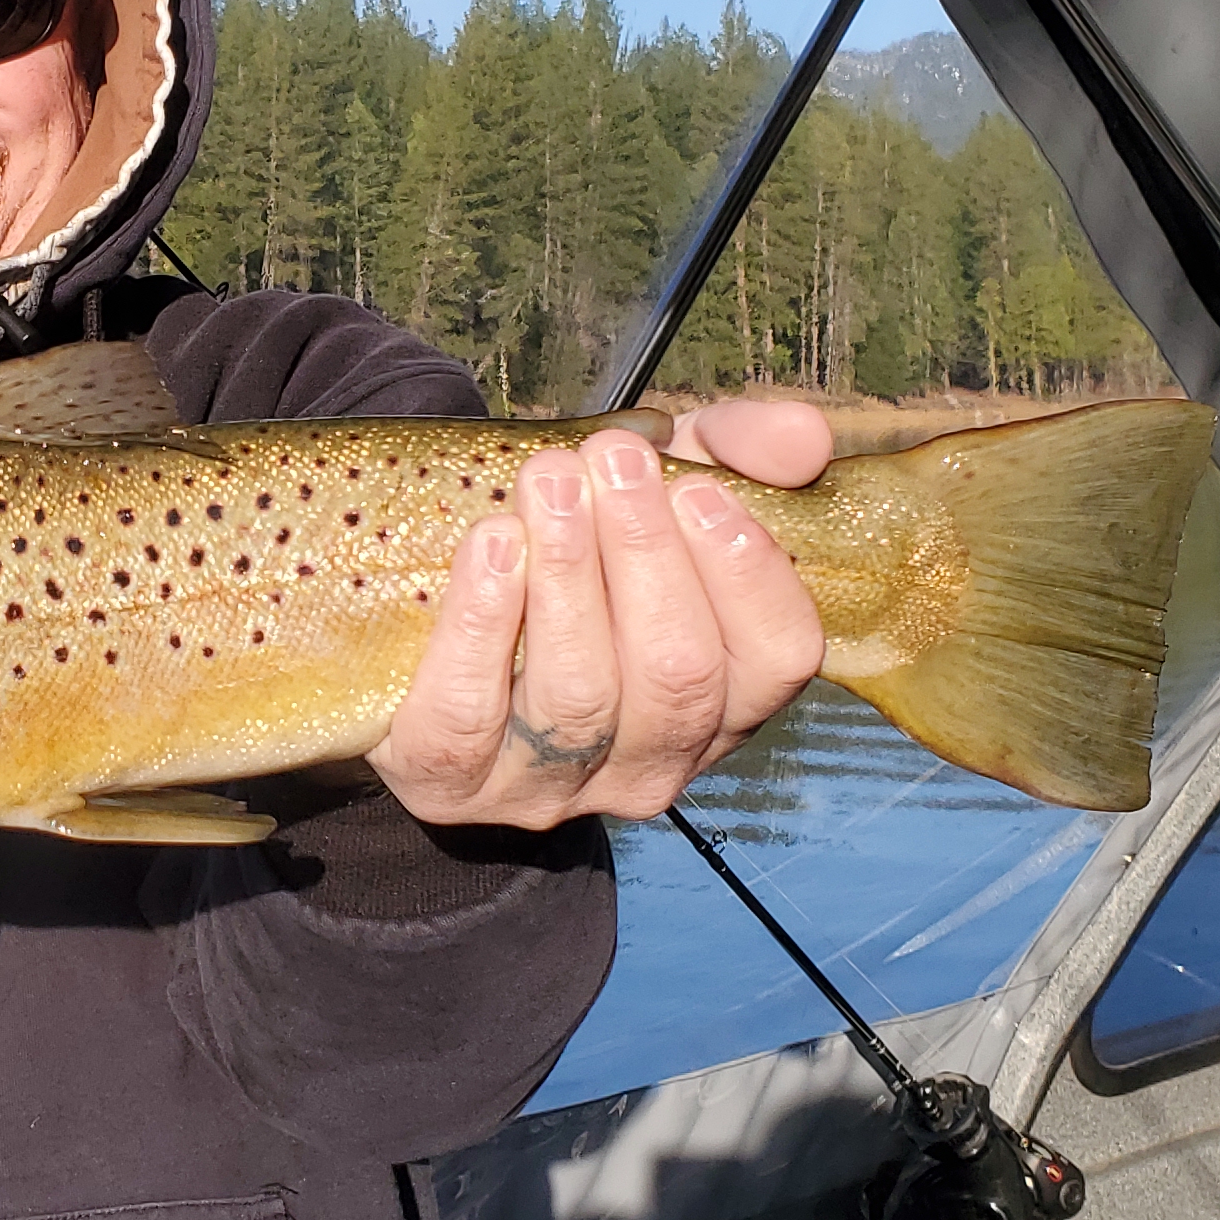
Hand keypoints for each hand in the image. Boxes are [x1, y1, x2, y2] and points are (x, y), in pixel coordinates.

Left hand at [364, 402, 831, 828]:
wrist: (416, 615)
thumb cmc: (575, 555)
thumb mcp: (660, 490)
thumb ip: (737, 452)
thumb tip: (803, 435)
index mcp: (721, 700)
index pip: (778, 661)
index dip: (749, 577)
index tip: (699, 489)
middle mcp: (651, 762)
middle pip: (678, 674)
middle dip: (647, 554)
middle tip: (612, 458)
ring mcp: (551, 785)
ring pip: (580, 693)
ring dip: (569, 574)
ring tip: (551, 481)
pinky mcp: (451, 782)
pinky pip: (470, 716)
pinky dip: (484, 621)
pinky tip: (492, 544)